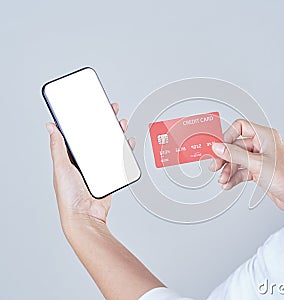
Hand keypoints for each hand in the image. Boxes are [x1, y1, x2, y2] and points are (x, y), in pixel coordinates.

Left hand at [46, 103, 135, 228]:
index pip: (80, 133)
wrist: (86, 215)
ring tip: (120, 123)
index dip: (86, 119)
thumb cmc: (69, 196)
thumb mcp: (61, 167)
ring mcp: (99, 167)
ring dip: (116, 133)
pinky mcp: (110, 174)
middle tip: (111, 109)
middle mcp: (85, 161)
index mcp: (71, 157)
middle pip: (97, 137)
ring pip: (110, 145)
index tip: (92, 107)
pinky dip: (125, 150)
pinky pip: (120, 159)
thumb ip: (58, 146)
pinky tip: (128, 142)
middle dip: (105, 122)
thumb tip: (51, 127)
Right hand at [209, 119, 283, 210]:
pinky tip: (228, 184)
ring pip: (237, 160)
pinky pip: (242, 170)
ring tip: (223, 180)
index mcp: (265, 136)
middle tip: (215, 167)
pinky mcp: (258, 170)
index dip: (228, 136)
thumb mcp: (256, 164)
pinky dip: (234, 177)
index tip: (219, 148)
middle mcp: (262, 145)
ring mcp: (260, 158)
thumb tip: (218, 147)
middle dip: (225, 158)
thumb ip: (234, 154)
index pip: (240, 127)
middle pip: (236, 146)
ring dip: (228, 170)